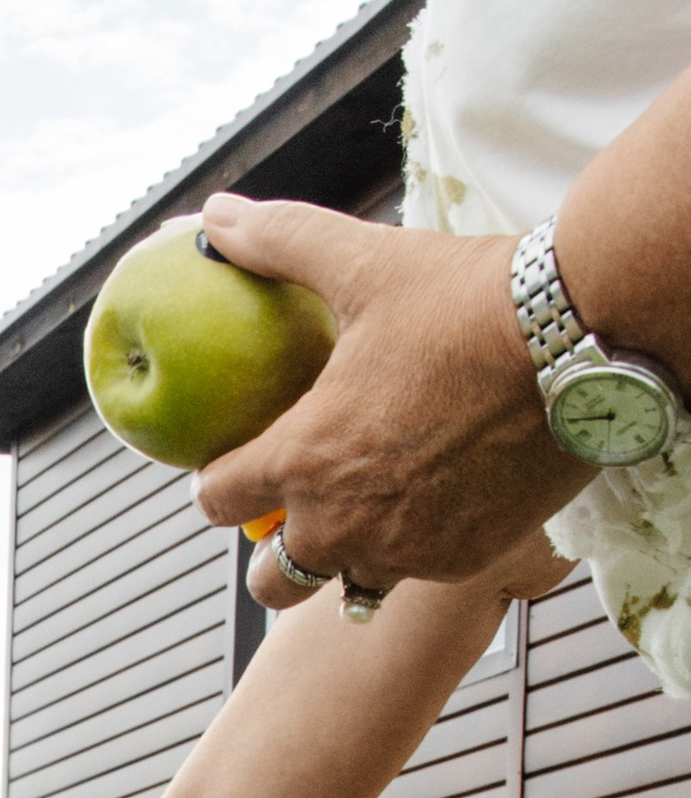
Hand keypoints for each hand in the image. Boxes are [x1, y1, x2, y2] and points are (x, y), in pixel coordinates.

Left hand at [190, 195, 575, 605]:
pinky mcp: (466, 561)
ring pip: (350, 584)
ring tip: (365, 514)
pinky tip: (435, 504)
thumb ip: (279, 243)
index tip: (231, 467)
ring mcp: (407, 551)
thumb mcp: (362, 262)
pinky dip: (418, 549)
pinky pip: (421, 573)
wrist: (581, 341)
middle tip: (292, 514)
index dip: (217, 482)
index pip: (219, 501)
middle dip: (275, 552)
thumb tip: (217, 213)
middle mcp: (344, 522)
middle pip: (275, 579)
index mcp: (301, 459)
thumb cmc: (464, 300)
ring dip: (346, 557)